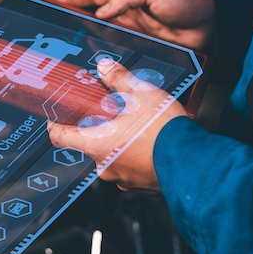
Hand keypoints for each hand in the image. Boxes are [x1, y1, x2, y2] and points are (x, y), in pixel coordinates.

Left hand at [46, 58, 187, 191]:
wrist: (196, 162)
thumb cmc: (164, 132)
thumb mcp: (140, 95)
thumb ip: (119, 79)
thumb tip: (105, 66)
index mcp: (97, 145)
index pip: (61, 137)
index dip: (55, 124)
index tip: (56, 116)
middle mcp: (105, 167)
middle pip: (91, 144)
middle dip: (100, 127)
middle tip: (114, 112)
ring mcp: (124, 180)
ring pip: (114, 156)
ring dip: (121, 141)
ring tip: (139, 125)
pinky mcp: (143, 186)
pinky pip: (132, 167)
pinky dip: (137, 154)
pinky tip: (152, 141)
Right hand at [54, 0, 215, 50]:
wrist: (212, 27)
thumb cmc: (185, 2)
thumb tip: (101, 11)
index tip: (52, 2)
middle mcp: (124, 19)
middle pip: (91, 23)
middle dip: (73, 27)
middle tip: (55, 35)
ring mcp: (132, 38)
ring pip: (102, 44)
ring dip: (88, 49)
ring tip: (70, 55)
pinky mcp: (141, 55)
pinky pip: (120, 60)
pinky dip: (108, 65)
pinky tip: (98, 71)